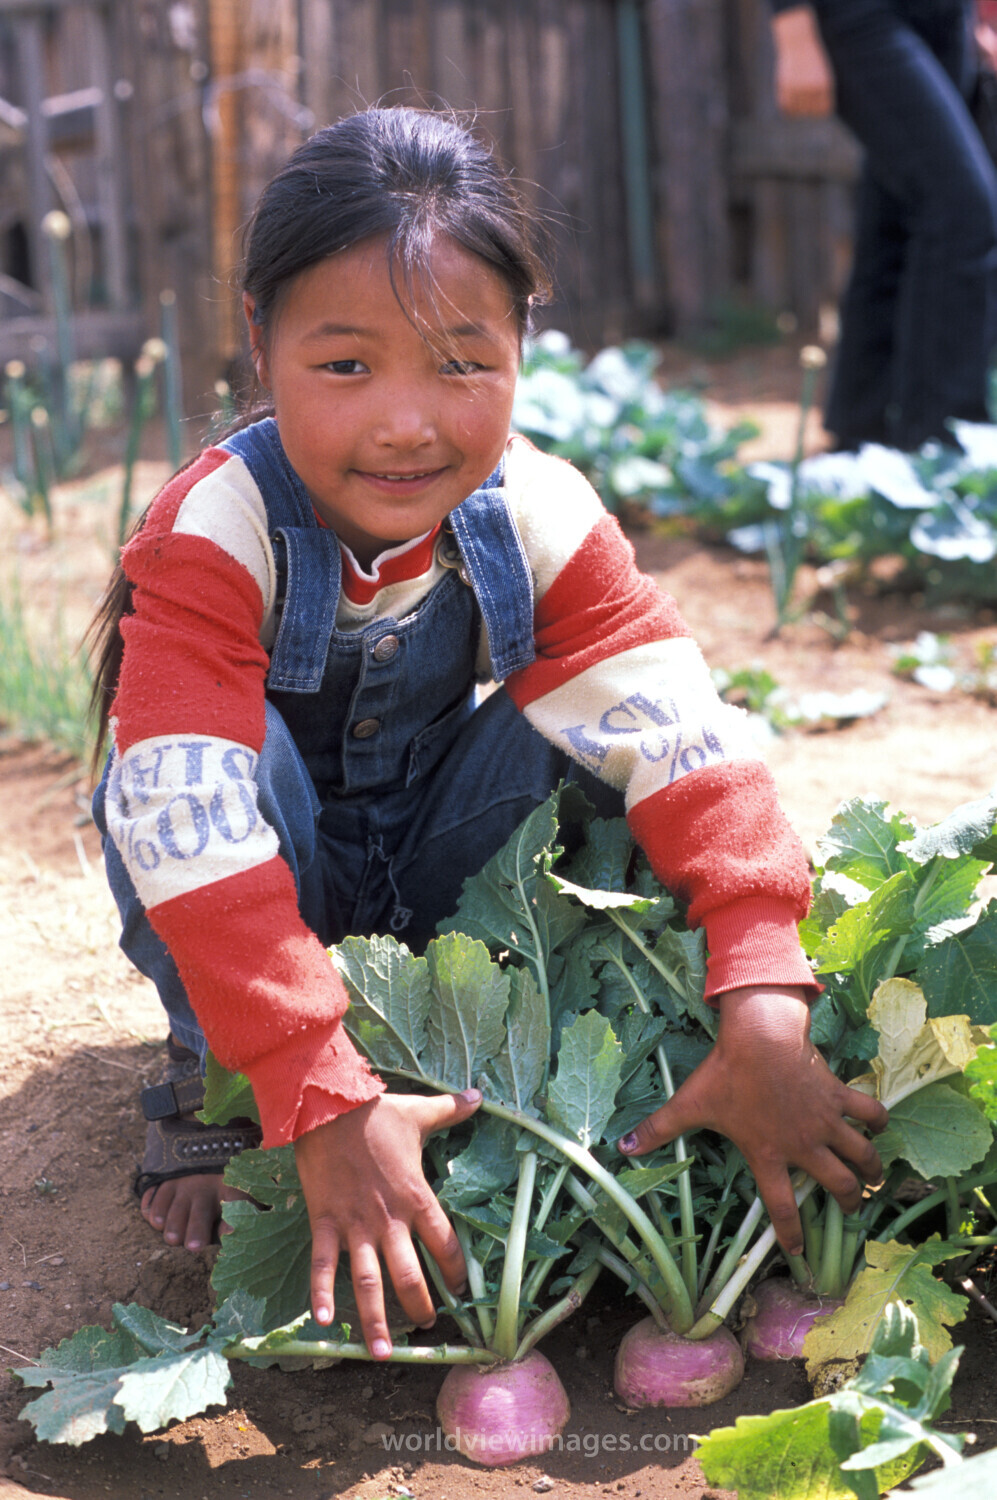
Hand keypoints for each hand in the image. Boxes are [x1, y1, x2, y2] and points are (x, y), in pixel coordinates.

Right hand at [294, 1088, 480, 1356]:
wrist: (328, 1106)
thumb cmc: (376, 1112)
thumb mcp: (420, 1111)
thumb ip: (452, 1110)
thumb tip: (481, 1095)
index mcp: (417, 1196)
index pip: (445, 1244)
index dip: (455, 1272)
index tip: (461, 1291)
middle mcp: (389, 1219)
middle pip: (410, 1274)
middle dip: (420, 1306)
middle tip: (427, 1328)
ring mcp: (355, 1224)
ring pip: (368, 1281)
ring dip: (375, 1319)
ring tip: (382, 1353)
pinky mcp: (325, 1221)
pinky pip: (323, 1265)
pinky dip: (321, 1294)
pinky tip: (324, 1323)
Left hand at [618, 986, 887, 1256]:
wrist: (760, 1036)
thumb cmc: (726, 1073)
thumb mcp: (689, 1104)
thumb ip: (657, 1129)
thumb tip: (621, 1147)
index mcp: (767, 1155)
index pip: (783, 1209)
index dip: (792, 1235)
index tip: (799, 1252)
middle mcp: (803, 1145)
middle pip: (837, 1186)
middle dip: (849, 1201)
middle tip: (852, 1206)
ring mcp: (824, 1120)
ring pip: (861, 1155)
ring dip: (871, 1169)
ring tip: (873, 1177)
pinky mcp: (838, 1095)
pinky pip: (870, 1112)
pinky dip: (877, 1120)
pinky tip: (878, 1125)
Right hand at [772, 7, 834, 116]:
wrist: (798, 40)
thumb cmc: (814, 57)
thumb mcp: (823, 74)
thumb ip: (822, 93)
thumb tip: (819, 112)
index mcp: (824, 84)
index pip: (824, 109)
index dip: (821, 109)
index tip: (818, 104)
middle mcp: (811, 88)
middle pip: (810, 111)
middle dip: (808, 108)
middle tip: (806, 99)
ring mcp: (797, 87)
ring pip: (797, 110)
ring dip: (797, 107)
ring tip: (797, 97)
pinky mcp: (785, 85)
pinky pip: (785, 106)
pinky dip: (787, 105)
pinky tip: (789, 97)